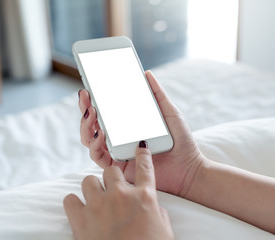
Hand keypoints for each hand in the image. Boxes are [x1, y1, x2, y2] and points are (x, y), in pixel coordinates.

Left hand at [64, 142, 173, 239]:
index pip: (145, 167)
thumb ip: (156, 212)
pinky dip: (73, 203)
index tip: (140, 146)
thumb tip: (151, 206)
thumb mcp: (164, 230)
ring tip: (95, 200)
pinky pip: (70, 199)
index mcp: (145, 197)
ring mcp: (100, 205)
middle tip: (113, 190)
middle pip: (111, 171)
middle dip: (112, 178)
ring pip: (89, 180)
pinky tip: (79, 210)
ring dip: (92, 188)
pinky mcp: (81, 219)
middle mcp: (122, 195)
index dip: (142, 155)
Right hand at [78, 71, 204, 196]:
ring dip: (87, 126)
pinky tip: (100, 133)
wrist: (189, 168)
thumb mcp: (169, 113)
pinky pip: (99, 157)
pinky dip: (95, 145)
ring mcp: (118, 153)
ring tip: (91, 112)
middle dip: (85, 109)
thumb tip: (147, 74)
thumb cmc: (181, 142)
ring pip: (91, 140)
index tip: (89, 87)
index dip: (95, 100)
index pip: (107, 112)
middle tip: (85, 96)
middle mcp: (120, 139)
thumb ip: (158, 95)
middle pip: (94, 124)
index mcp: (129, 126)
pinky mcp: (119, 167)